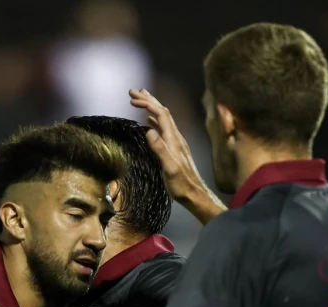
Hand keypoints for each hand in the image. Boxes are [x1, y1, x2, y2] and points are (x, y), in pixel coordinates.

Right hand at [129, 89, 223, 220]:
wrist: (195, 194)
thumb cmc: (182, 184)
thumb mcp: (170, 168)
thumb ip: (160, 149)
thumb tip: (148, 131)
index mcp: (173, 139)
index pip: (160, 114)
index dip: (147, 103)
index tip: (132, 99)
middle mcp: (176, 137)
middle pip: (162, 112)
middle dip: (148, 100)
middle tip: (133, 91)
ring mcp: (175, 142)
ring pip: (162, 119)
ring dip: (151, 107)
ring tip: (140, 100)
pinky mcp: (174, 149)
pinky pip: (163, 129)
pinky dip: (154, 121)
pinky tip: (149, 122)